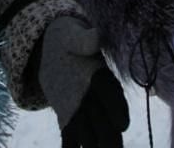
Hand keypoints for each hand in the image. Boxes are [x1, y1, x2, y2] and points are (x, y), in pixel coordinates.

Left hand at [38, 17, 128, 147]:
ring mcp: (83, 111)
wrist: (52, 49)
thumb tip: (96, 35)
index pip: (112, 95)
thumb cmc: (66, 38)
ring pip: (91, 136)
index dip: (117, 109)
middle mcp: (96, 99)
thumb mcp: (71, 35)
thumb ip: (83, 40)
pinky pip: (70, 139)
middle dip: (110, 140)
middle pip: (107, 123)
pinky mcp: (68, 119)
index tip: (121, 124)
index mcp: (101, 77)